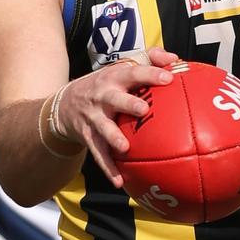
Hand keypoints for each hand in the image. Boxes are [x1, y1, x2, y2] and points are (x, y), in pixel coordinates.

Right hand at [56, 47, 177, 185]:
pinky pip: (98, 154)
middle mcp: (102, 96)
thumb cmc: (107, 84)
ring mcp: (94, 117)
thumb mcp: (122, 67)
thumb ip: (150, 58)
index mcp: (115, 77)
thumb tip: (174, 59)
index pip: (133, 72)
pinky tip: (119, 181)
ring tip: (125, 148)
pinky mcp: (88, 136)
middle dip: (128, 104)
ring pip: (103, 129)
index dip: (150, 74)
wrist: (65, 103)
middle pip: (115, 99)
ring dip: (113, 138)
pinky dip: (108, 168)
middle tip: (143, 109)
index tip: (168, 78)